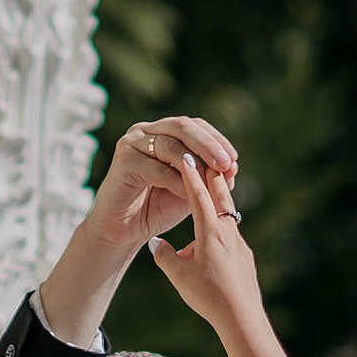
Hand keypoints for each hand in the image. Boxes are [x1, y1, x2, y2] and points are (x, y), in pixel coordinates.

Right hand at [76, 115, 238, 263]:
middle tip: (226, 163)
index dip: (216, 139)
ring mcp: (131, 143)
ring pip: (170, 145)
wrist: (125, 230)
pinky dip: (176, 181)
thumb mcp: (192, 190)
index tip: (234, 159)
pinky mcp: (123, 161)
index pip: (194, 125)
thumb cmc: (158, 208)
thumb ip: (210, 177)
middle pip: (183, 127)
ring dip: (195, 162)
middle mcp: (145, 131)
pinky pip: (156, 168)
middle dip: (208, 145)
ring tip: (213, 178)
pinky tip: (191, 194)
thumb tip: (233, 165)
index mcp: (162, 131)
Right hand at [150, 150, 262, 339]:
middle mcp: (228, 232)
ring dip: (213, 205)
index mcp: (210, 231)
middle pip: (220, 195)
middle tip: (204, 158)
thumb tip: (156, 244)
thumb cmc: (209, 297)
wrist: (242, 318)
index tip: (185, 155)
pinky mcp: (245, 258)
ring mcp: (239, 244)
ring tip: (201, 201)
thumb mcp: (180, 276)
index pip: (199, 194)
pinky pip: (229, 236)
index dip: (190, 174)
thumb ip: (165, 256)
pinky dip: (218, 230)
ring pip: (225, 217)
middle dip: (211, 176)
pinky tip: (208, 246)